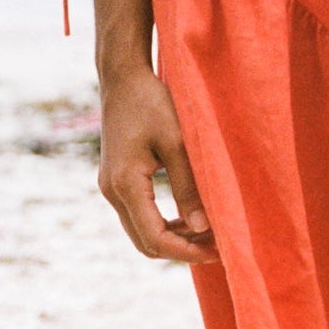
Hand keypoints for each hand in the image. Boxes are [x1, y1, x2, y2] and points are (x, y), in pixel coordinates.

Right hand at [96, 63, 219, 264]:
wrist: (123, 77)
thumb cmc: (151, 102)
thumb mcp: (176, 140)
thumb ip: (188, 185)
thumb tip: (202, 228)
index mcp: (125, 184)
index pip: (155, 238)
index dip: (187, 251)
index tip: (218, 251)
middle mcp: (112, 192)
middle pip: (145, 243)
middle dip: (181, 250)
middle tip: (217, 247)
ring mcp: (110, 187)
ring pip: (140, 232)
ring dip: (172, 238)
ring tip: (207, 235)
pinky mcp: (115, 180)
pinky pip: (138, 215)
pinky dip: (161, 223)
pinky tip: (186, 218)